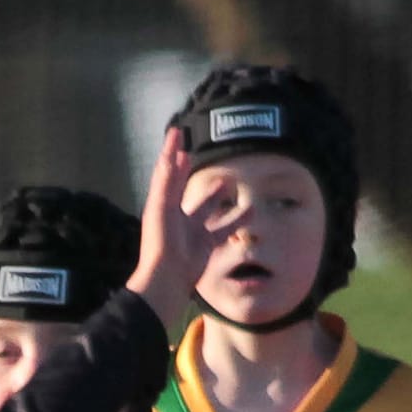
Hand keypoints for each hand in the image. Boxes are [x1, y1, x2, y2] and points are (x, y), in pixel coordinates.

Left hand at [126, 129, 225, 331]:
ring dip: (218, 195)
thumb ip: (168, 180)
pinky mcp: (205, 244)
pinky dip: (237, 220)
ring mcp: (192, 230)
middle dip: (190, 172)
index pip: (167, 172)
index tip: (177, 132)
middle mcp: (176, 214)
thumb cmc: (161, 242)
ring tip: (230, 183)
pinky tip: (251, 211)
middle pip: (184, 187)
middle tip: (197, 155)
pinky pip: (224, 228)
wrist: (168, 278)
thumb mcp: (162, 206)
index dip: (171, 152)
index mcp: (163, 203)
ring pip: (208, 207)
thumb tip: (174, 154)